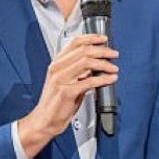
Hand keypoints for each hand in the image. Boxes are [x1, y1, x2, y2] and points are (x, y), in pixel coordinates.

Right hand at [16, 34, 116, 158]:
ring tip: (114, 68)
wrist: (44, 120)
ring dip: (104, 64)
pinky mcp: (66, 92)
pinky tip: (110, 80)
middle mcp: (57, 68)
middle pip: (83, 51)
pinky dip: (103, 79)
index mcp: (57, 63)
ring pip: (87, 63)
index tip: (103, 39)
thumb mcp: (65, 81)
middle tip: (114, 54)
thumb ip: (78, 72)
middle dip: (102, 51)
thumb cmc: (56, 102)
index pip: (74, 42)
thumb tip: (97, 64)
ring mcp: (61, 79)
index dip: (91, 38)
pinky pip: (89, 82)